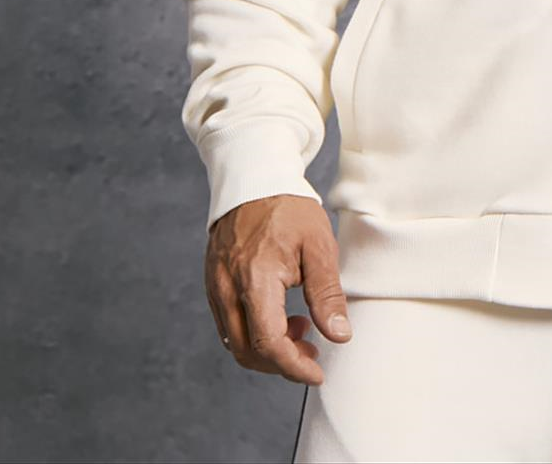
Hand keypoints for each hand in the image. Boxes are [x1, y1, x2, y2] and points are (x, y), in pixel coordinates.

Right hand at [204, 194, 352, 384]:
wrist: (255, 179)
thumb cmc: (289, 208)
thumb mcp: (319, 245)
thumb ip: (327, 294)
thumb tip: (339, 335)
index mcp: (255, 279)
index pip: (268, 343)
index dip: (293, 366)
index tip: (316, 371)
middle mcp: (227, 288)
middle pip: (248, 351)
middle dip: (282, 362)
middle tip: (312, 351)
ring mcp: (215, 287)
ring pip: (235, 342)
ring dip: (267, 349)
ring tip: (300, 327)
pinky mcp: (212, 283)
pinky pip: (228, 324)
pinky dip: (253, 332)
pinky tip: (278, 315)